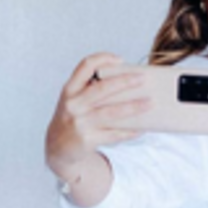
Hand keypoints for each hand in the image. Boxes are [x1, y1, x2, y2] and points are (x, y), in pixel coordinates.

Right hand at [45, 52, 151, 175]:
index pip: (85, 66)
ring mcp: (80, 123)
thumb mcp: (74, 100)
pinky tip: (142, 128)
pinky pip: (114, 134)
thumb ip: (91, 89)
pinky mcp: (88, 140)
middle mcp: (73, 104)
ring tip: (149, 103)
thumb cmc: (72, 118)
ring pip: (111, 112)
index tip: (120, 59)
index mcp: (70, 89)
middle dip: (124, 82)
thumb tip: (126, 82)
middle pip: (102, 88)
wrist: (58, 148)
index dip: (103, 59)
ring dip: (133, 107)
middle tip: (142, 78)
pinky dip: (129, 132)